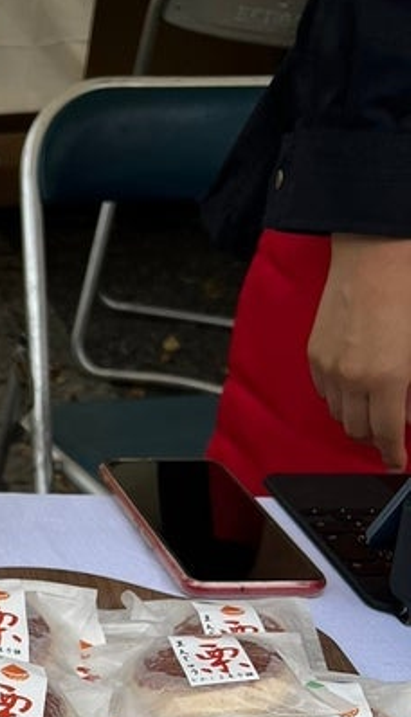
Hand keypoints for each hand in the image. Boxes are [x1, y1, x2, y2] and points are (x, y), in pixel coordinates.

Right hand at [307, 234, 410, 471]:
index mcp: (387, 379)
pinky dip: (339, 394)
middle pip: (357, 431)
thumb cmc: (405, 293)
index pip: (386, 435)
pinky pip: (324, 391)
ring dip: (356, 415)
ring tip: (373, 401)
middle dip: (374, 435)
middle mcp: (352, 379)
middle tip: (389, 427)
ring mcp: (329, 368)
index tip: (397, 459)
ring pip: (339, 414)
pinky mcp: (315, 355)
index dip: (392, 453)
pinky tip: (355, 380)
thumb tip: (408, 413)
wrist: (374, 258)